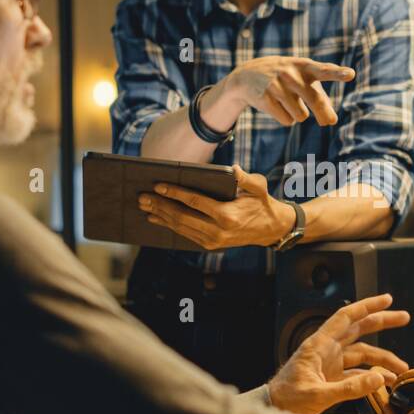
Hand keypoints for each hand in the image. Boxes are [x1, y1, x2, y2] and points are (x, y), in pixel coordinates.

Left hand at [139, 165, 294, 249]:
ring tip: (145, 207)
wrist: (270, 229)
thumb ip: (246, 178)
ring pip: (180, 227)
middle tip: (142, 197)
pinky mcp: (210, 245)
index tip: (158, 185)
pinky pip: (185, 234)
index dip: (175, 193)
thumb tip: (233, 169)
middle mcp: (218, 231)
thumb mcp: (258, 188)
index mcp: (227, 216)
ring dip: (160, 216)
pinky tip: (157, 219)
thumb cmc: (262, 204)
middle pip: (182, 216)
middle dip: (160, 206)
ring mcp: (213, 241)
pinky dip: (169, 226)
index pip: (195, 202)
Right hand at [220, 56, 352, 126]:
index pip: (324, 69)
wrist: (247, 75)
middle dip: (323, 114)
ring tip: (286, 101)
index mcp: (304, 66)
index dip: (337, 72)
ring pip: (301, 116)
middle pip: (315, 100)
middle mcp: (291, 73)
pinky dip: (285, 118)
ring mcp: (276, 85)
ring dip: (298, 114)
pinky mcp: (265, 99)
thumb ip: (321, 98)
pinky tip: (276, 106)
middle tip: (328, 122)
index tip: (351, 74)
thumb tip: (331, 121)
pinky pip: (287, 121)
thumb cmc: (285, 79)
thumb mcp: (302, 81)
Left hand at [267, 294, 410, 413]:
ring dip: (382, 360)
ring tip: (402, 369)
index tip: (387, 299)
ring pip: (362, 353)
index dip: (367, 306)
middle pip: (359, 329)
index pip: (346, 317)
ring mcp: (330, 363)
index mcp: (319, 345)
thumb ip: (349, 388)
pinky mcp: (332, 376)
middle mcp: (327, 350)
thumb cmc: (287, 399)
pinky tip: (385, 381)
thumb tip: (379, 378)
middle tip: (404, 317)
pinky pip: (357, 371)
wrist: (274, 410)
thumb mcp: (318, 395)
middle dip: (382, 322)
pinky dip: (372, 375)